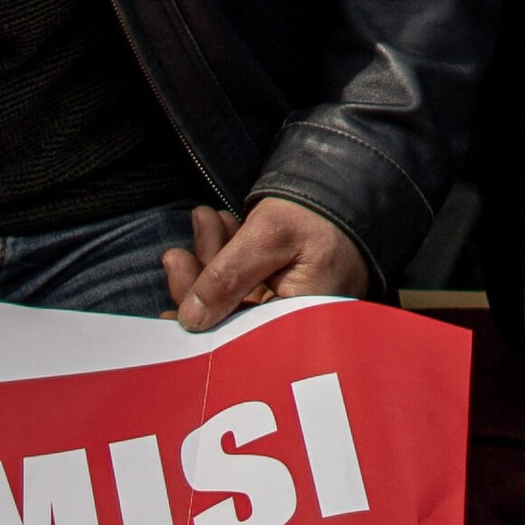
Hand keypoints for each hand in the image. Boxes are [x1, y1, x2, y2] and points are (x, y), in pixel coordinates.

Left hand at [160, 196, 374, 331]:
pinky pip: (248, 283)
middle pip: (234, 321)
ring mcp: (291, 307)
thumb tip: (190, 318)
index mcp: (302, 324)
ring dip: (212, 262)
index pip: (241, 340)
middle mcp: (297, 326)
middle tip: (175, 256)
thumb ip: (228, 275)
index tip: (168, 317)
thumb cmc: (321, 212)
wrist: (356, 183)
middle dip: (201, 286)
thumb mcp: (270, 235)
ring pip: (236, 298)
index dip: (202, 330)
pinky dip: (228, 257)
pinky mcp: (286, 290)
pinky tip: (220, 227)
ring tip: (205, 221)